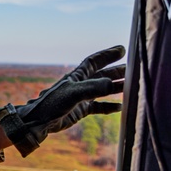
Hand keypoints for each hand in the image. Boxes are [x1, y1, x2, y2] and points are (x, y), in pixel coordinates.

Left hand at [0, 45, 124, 156]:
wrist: (39, 121)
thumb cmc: (52, 103)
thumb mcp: (74, 93)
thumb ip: (93, 88)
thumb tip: (112, 84)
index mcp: (76, 76)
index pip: (94, 61)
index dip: (108, 55)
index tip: (122, 50)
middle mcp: (80, 85)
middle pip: (101, 75)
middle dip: (116, 71)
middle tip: (132, 69)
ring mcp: (80, 98)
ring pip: (102, 90)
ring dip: (115, 88)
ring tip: (129, 86)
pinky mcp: (80, 111)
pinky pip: (98, 107)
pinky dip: (109, 106)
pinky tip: (120, 107)